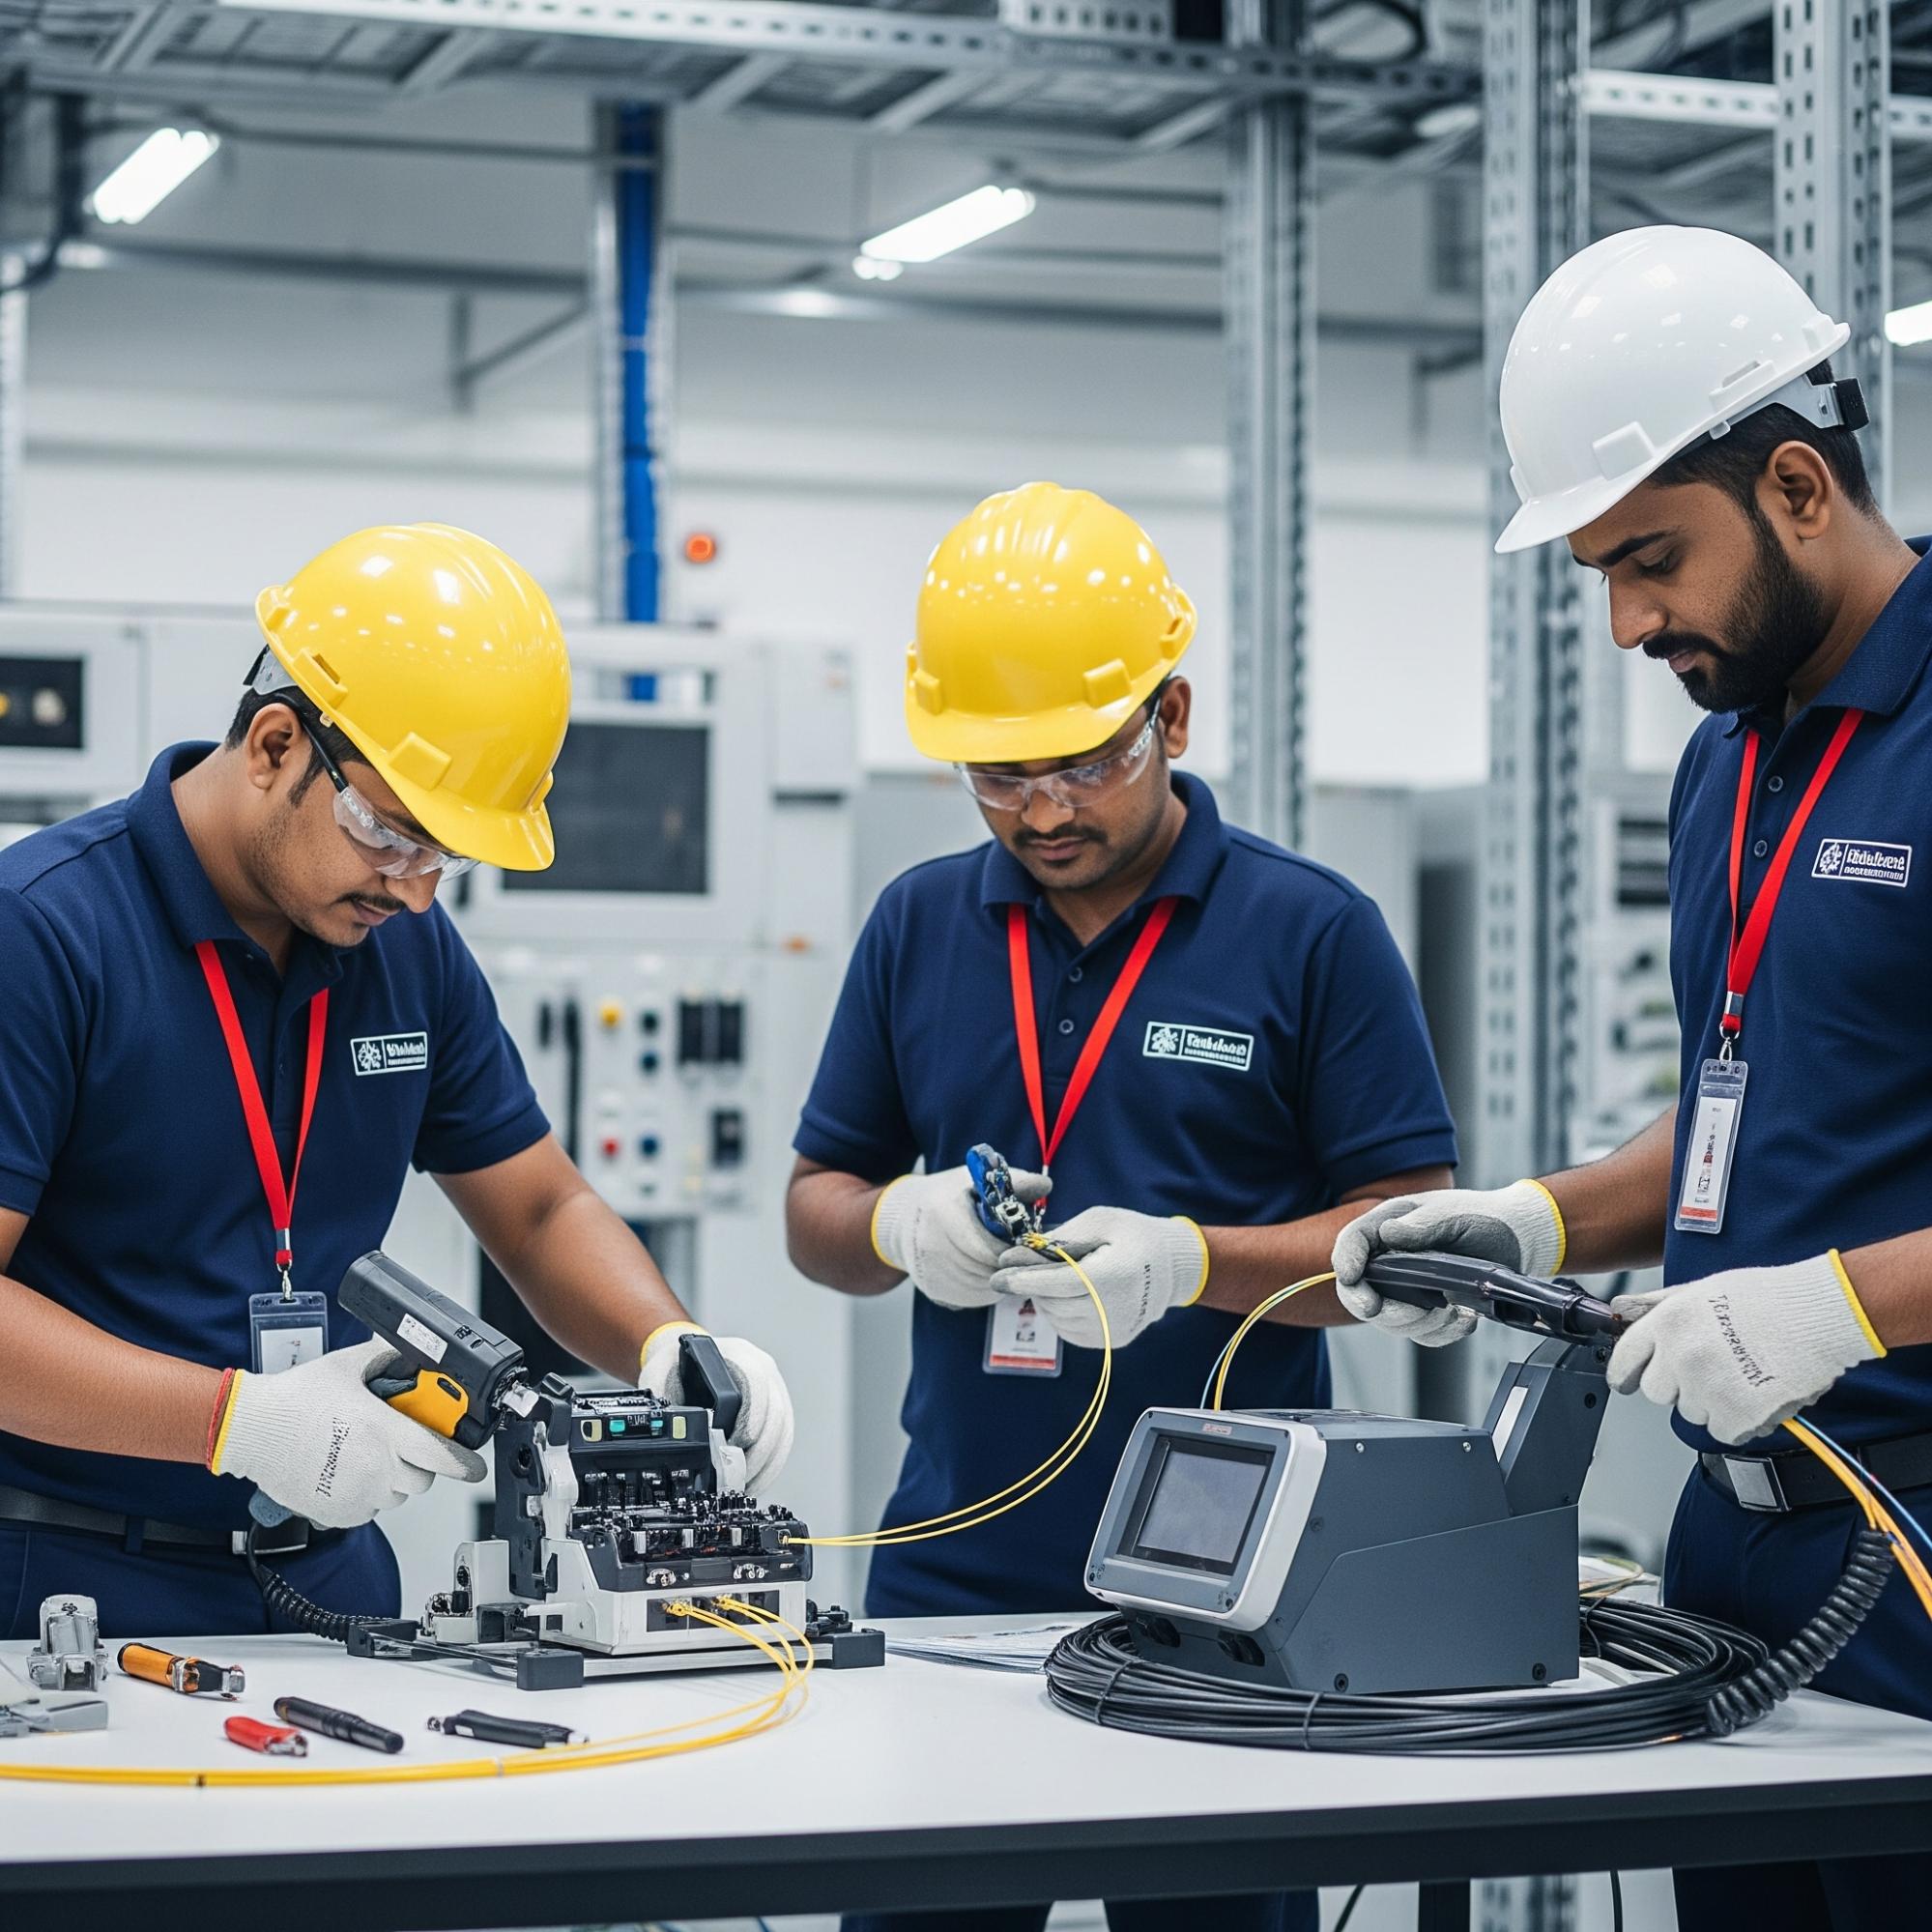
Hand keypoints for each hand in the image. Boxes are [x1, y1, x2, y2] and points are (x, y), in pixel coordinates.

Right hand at [209, 1338, 486, 1529]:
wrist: (251, 1429)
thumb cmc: (295, 1399)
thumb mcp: (348, 1366)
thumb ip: (384, 1357)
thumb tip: (405, 1349)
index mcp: (385, 1431)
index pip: (443, 1456)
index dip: (465, 1463)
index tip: (474, 1465)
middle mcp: (377, 1467)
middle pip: (424, 1479)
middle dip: (422, 1464)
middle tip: (403, 1446)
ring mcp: (358, 1494)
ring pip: (397, 1496)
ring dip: (394, 1481)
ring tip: (368, 1456)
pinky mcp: (339, 1512)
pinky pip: (370, 1510)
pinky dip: (368, 1496)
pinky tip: (349, 1472)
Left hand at [639, 1324, 795, 1494]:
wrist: (684, 1360)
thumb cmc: (675, 1364)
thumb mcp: (661, 1372)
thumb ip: (663, 1397)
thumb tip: (669, 1430)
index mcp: (739, 1354)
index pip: (756, 1381)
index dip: (751, 1415)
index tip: (738, 1442)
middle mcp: (764, 1370)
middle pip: (776, 1413)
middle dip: (759, 1451)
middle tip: (738, 1475)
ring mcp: (774, 1390)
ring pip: (783, 1432)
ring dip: (766, 1464)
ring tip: (744, 1485)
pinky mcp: (776, 1411)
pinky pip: (782, 1442)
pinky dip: (769, 1466)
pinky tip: (754, 1481)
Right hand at [871, 1163, 1051, 1312]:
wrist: (904, 1219)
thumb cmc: (949, 1196)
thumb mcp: (978, 1181)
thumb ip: (1013, 1183)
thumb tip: (1046, 1184)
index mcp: (942, 1213)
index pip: (988, 1246)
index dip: (1011, 1247)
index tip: (1021, 1239)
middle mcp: (931, 1245)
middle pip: (986, 1268)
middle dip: (1007, 1262)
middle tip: (1018, 1252)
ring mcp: (929, 1271)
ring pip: (982, 1287)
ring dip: (999, 1276)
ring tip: (1002, 1259)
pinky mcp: (933, 1290)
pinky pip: (972, 1298)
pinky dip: (986, 1288)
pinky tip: (986, 1270)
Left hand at [989, 1207, 1207, 1349]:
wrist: (1173, 1266)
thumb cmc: (1133, 1235)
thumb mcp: (1100, 1221)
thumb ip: (1060, 1238)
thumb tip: (1017, 1255)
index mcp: (1112, 1276)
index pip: (1057, 1283)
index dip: (1024, 1280)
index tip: (997, 1276)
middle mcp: (1114, 1309)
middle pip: (1053, 1303)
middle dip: (1031, 1286)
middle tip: (1020, 1269)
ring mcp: (1114, 1331)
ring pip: (1058, 1320)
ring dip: (1044, 1300)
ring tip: (1050, 1279)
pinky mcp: (1113, 1342)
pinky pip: (1071, 1333)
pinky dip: (1059, 1315)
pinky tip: (1064, 1296)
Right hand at [1330, 1180, 1565, 1346]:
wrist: (1518, 1240)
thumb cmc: (1482, 1218)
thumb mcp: (1451, 1214)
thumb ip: (1419, 1225)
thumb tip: (1387, 1234)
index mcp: (1389, 1225)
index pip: (1352, 1242)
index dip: (1345, 1261)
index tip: (1350, 1279)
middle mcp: (1392, 1258)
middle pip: (1360, 1290)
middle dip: (1376, 1307)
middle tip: (1410, 1310)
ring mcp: (1408, 1287)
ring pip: (1390, 1319)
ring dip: (1417, 1323)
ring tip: (1450, 1310)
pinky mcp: (1429, 1309)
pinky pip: (1422, 1334)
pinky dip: (1441, 1333)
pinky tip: (1463, 1319)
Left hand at [1608, 1253, 1882, 1445]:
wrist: (1820, 1315)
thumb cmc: (1768, 1298)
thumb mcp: (1701, 1289)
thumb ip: (1658, 1305)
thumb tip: (1622, 1307)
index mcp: (1667, 1323)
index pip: (1625, 1359)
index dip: (1625, 1373)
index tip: (1627, 1382)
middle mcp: (1680, 1357)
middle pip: (1657, 1392)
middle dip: (1677, 1386)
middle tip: (1709, 1370)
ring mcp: (1706, 1389)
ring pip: (1692, 1412)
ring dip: (1711, 1402)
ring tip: (1742, 1375)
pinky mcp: (1735, 1417)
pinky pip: (1723, 1430)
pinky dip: (1739, 1420)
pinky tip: (1757, 1395)